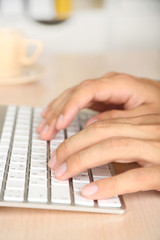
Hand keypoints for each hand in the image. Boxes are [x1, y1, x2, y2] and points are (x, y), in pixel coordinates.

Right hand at [37, 72, 159, 139]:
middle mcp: (106, 84)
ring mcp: (101, 90)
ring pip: (71, 97)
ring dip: (55, 112)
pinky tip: (52, 117)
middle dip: (58, 112)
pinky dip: (62, 111)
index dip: (71, 106)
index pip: (87, 90)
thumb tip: (91, 125)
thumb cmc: (158, 106)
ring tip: (43, 128)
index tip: (60, 123)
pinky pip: (75, 102)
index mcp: (119, 84)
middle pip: (75, 93)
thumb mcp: (146, 115)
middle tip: (45, 131)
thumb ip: (119, 118)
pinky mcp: (99, 98)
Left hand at [48, 114, 159, 198]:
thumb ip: (126, 127)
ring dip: (84, 161)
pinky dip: (111, 184)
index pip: (103, 123)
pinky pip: (135, 177)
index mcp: (145, 121)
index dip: (77, 135)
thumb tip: (95, 125)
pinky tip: (92, 192)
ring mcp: (159, 150)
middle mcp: (151, 130)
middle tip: (55, 161)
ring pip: (115, 148)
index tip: (60, 149)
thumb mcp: (148, 133)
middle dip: (74, 146)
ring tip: (64, 173)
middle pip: (104, 132)